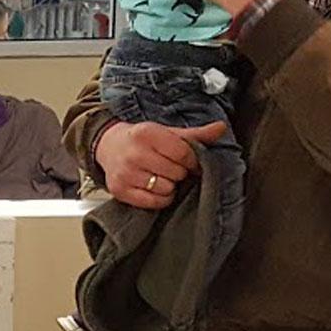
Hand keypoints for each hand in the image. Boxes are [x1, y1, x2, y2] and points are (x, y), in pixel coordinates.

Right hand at [95, 121, 228, 208]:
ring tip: (161, 177)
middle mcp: (134, 153)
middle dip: (179, 172)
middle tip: (171, 168)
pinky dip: (160, 198)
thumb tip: (221, 128)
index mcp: (147, 133)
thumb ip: (195, 134)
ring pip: (166, 189)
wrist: (109, 146)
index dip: (192, 162)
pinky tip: (154, 187)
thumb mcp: (167, 133)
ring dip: (169, 186)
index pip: (183, 154)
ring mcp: (126, 173)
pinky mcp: (120, 190)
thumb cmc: (142, 140)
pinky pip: (154, 202)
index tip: (190, 163)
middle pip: (176, 173)